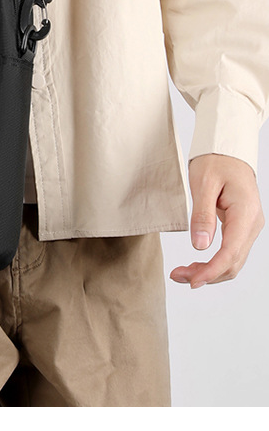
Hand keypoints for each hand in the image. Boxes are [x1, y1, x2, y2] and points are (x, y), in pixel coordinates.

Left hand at [170, 153, 263, 288]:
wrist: (228, 149)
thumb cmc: (216, 161)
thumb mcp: (203, 183)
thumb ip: (202, 215)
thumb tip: (200, 247)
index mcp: (245, 213)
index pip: (230, 252)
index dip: (211, 271)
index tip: (192, 281)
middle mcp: (252, 224)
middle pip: (233, 262)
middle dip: (207, 275)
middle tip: (178, 276)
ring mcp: (249, 227)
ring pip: (233, 261)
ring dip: (210, 272)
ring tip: (182, 273)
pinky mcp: (242, 227)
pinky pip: (231, 252)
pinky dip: (214, 262)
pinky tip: (196, 264)